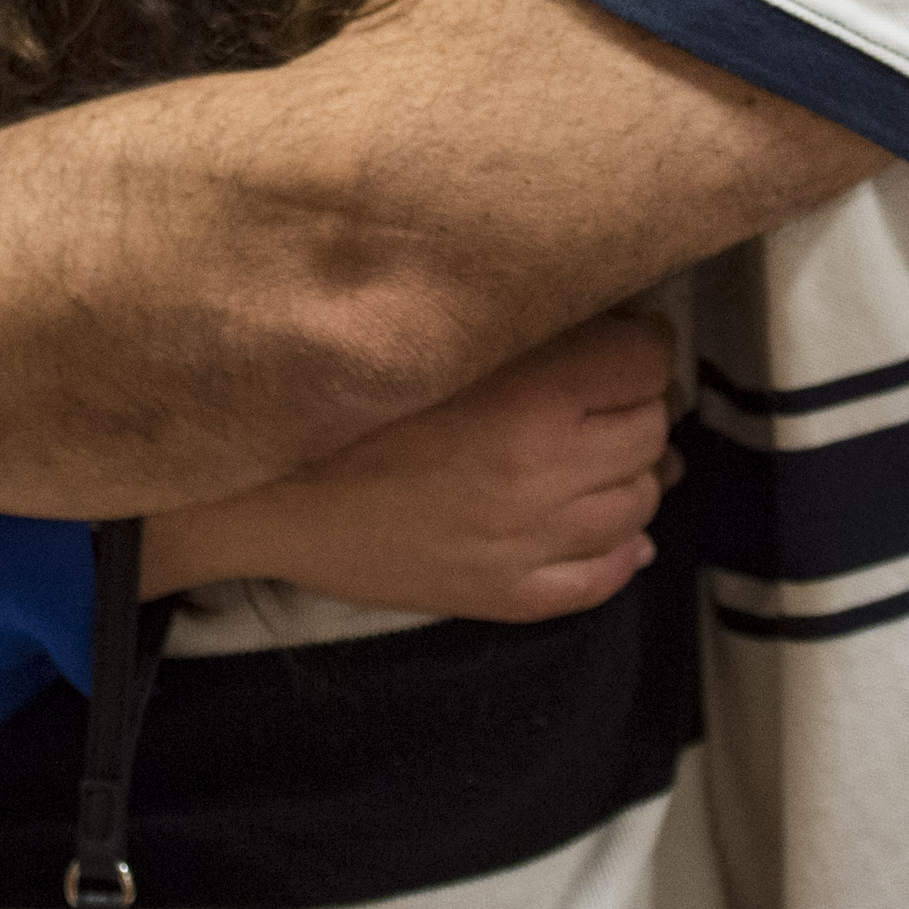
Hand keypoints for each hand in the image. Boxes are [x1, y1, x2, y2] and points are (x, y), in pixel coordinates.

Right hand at [145, 312, 676, 621]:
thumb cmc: (334, 396)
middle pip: (650, 430)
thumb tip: (599, 312)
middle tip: (599, 390)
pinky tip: (609, 530)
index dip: (635, 340)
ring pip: (640, 503)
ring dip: (629, 472)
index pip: (645, 360)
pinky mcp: (506, 596)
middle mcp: (545, 475)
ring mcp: (530, 544)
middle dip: (634, 404)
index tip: (613, 334)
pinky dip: (619, 550)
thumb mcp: (430, 331)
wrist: (258, 492)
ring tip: (594, 453)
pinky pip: (601, 580)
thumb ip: (514, 318)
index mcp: (530, 398)